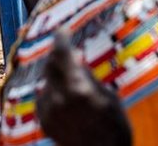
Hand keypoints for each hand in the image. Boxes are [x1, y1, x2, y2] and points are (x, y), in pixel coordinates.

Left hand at [36, 31, 131, 145]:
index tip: (62, 30)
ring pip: (47, 81)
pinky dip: (53, 93)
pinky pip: (45, 98)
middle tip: (68, 52)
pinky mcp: (44, 120)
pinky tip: (67, 100)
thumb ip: (87, 76)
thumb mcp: (107, 96)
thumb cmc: (114, 127)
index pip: (62, 53)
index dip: (61, 38)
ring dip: (57, 76)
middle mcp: (59, 97)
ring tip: (74, 83)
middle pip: (50, 64)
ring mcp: (49, 110)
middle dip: (57, 56)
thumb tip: (76, 57)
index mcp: (77, 87)